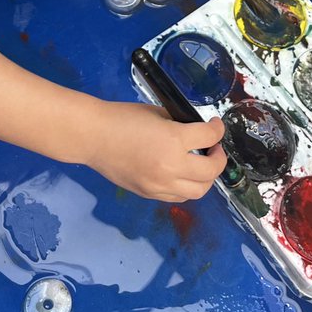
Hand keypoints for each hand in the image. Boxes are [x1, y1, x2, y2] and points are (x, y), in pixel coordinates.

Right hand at [86, 102, 226, 201]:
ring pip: (199, 191)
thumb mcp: (157, 114)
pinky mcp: (149, 194)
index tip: (216, 126)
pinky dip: (186, 187)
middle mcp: (171, 167)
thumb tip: (195, 133)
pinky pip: (178, 197)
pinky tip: (182, 175)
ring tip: (201, 165)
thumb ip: (179, 125)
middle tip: (214, 148)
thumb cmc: (122, 118)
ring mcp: (160, 185)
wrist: (93, 137)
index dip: (217, 130)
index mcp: (174, 140)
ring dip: (206, 178)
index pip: (209, 138)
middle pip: (211, 171)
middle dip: (219, 158)